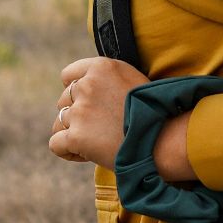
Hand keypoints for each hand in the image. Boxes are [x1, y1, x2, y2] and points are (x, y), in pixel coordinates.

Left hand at [49, 56, 197, 180]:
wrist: (166, 140)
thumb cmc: (156, 114)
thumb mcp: (134, 81)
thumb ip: (107, 81)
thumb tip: (85, 88)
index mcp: (102, 67)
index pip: (69, 76)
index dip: (77, 92)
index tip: (93, 106)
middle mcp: (87, 85)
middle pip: (64, 100)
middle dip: (77, 115)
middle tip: (102, 129)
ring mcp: (80, 111)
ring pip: (59, 122)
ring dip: (74, 133)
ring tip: (98, 143)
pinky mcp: (76, 136)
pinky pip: (56, 144)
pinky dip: (68, 152)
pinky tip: (88, 155)